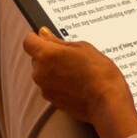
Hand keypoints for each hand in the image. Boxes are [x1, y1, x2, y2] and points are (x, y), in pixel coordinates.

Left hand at [22, 28, 136, 137]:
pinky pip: (50, 86)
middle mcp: (40, 72)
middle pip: (36, 58)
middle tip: (70, 54)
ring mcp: (45, 89)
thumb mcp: (83, 48)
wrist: (108, 103)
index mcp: (46, 55)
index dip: (36, 36)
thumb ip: (58, 41)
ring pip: (43, 73)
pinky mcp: (52, 101)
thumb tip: (44, 34)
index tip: (46, 36)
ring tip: (76, 70)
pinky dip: (59, 83)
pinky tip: (76, 83)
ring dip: (54, 69)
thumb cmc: (99, 73)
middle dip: (48, 54)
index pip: (29, 41)